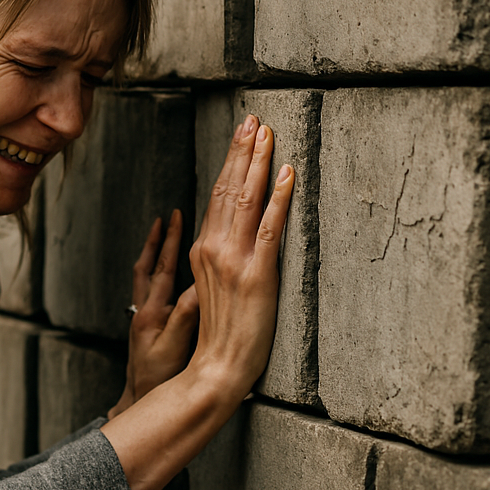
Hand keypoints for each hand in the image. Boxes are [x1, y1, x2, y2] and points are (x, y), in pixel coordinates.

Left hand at [108, 209, 199, 418]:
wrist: (139, 400)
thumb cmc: (157, 378)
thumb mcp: (175, 348)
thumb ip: (186, 316)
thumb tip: (200, 285)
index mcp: (151, 311)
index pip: (161, 269)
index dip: (170, 243)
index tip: (176, 217)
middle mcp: (144, 310)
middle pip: (149, 266)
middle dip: (159, 240)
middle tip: (167, 217)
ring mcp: (143, 317)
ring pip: (146, 277)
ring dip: (154, 254)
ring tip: (162, 233)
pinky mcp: (146, 326)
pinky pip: (150, 291)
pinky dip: (156, 274)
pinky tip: (166, 271)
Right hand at [188, 114, 293, 392]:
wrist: (216, 368)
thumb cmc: (218, 335)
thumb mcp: (209, 290)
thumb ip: (218, 260)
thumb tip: (231, 238)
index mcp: (203, 250)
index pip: (217, 196)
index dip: (231, 163)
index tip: (242, 136)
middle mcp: (214, 248)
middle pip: (228, 189)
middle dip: (242, 151)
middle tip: (253, 120)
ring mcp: (234, 259)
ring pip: (245, 199)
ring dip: (258, 163)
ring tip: (266, 134)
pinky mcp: (258, 274)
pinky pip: (269, 227)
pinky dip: (278, 198)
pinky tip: (287, 174)